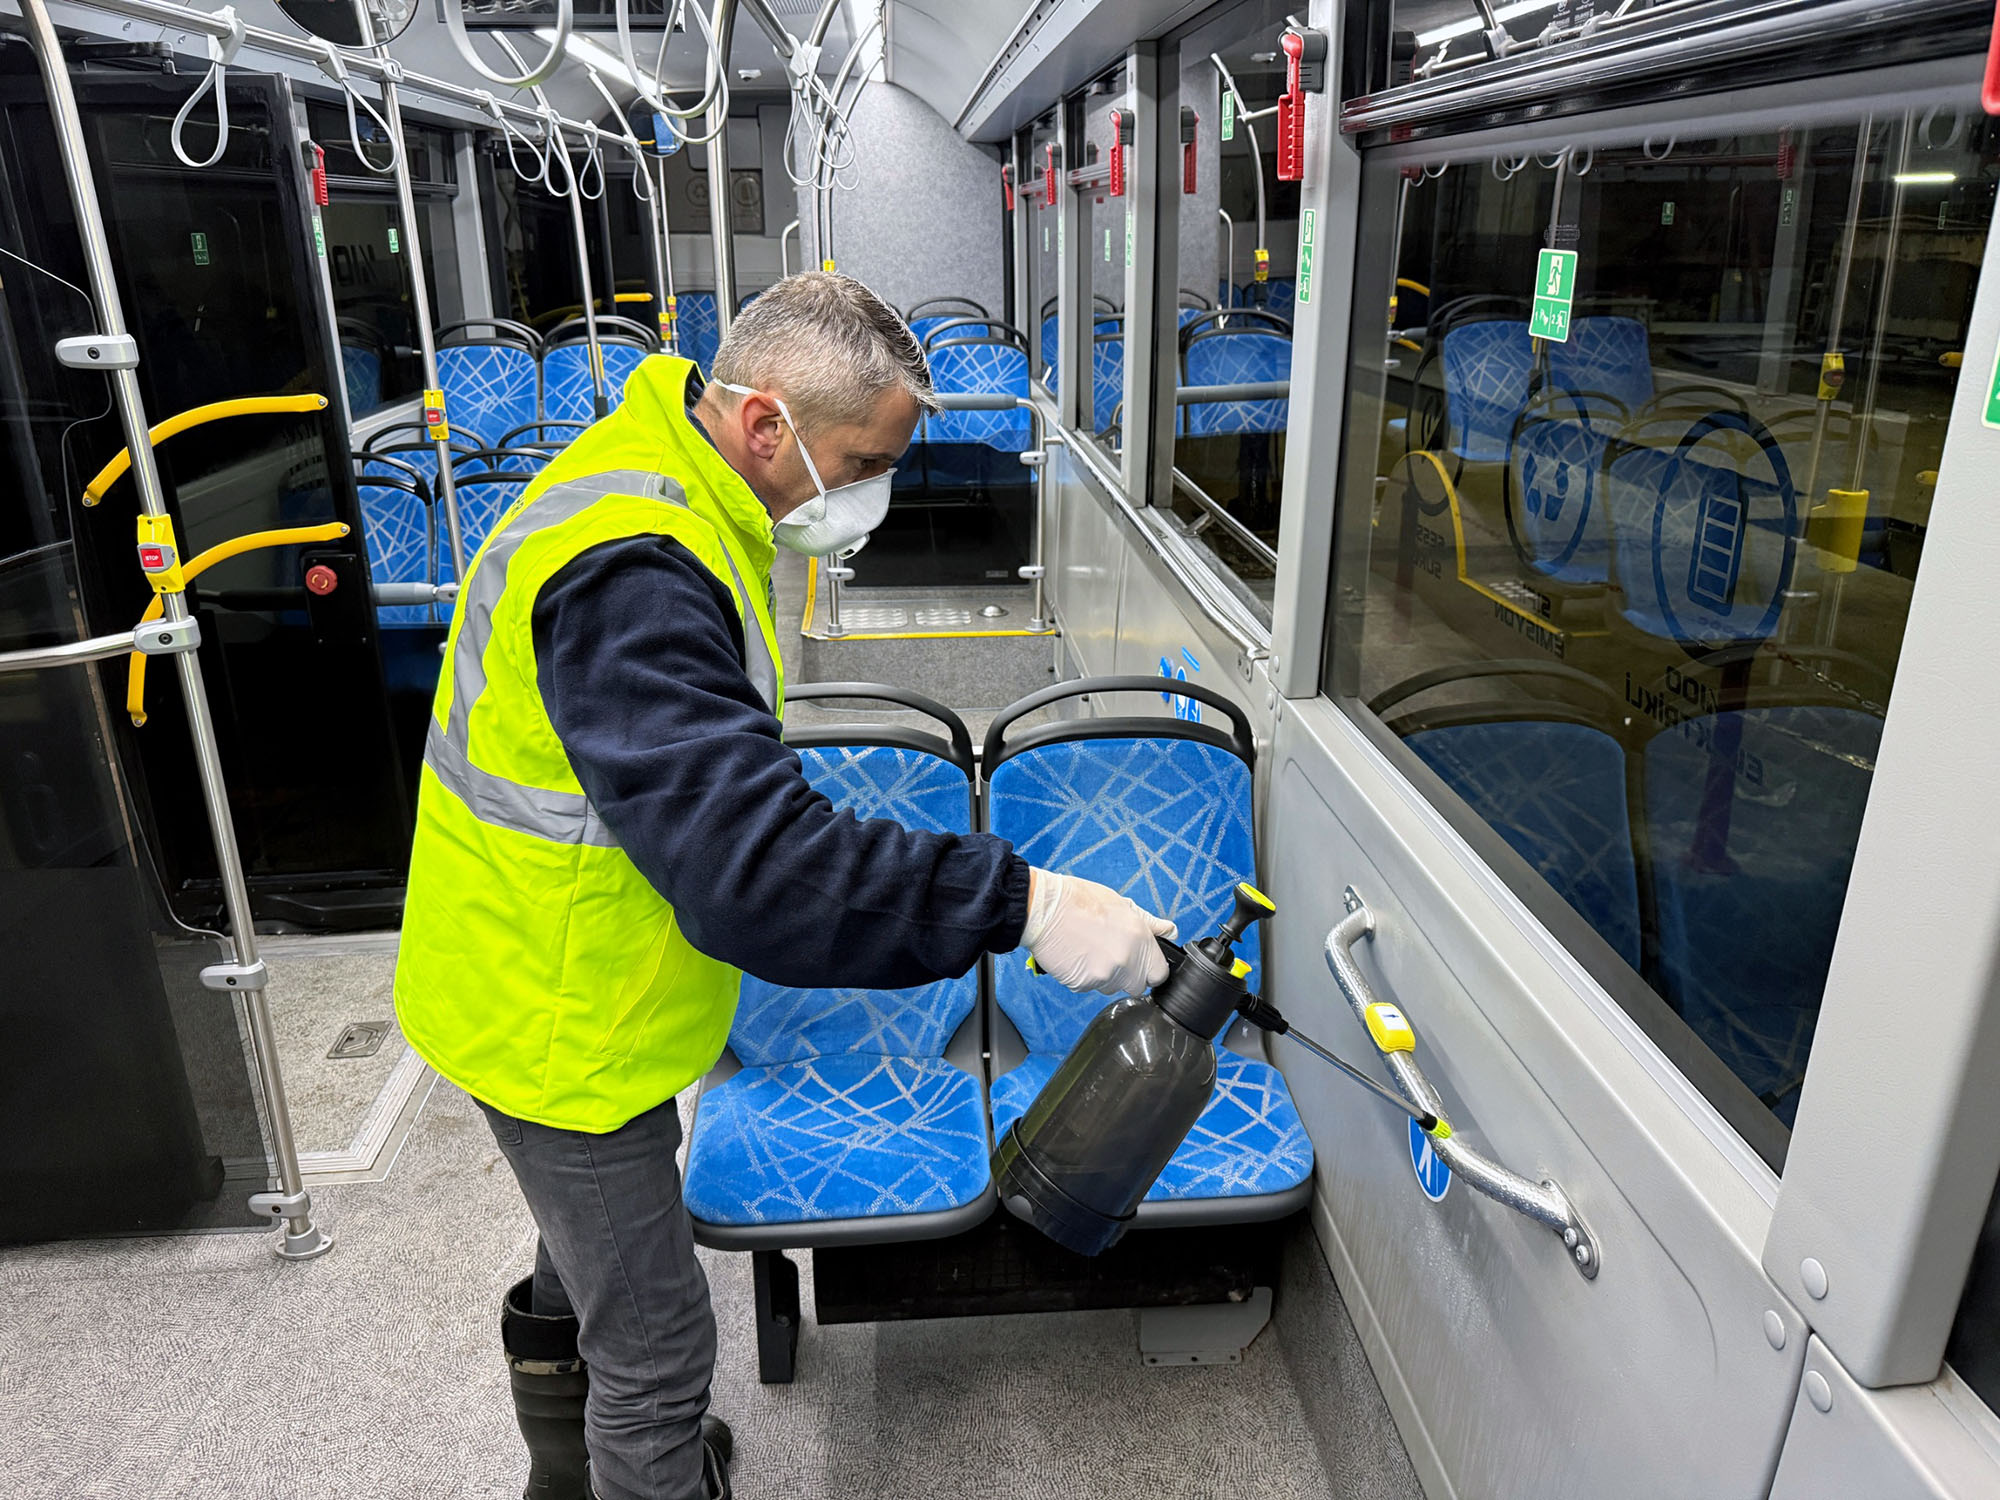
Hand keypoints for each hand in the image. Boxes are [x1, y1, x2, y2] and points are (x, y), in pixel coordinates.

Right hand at [1021, 869, 1177, 996]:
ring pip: (1111, 987)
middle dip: (1128, 976)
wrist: (1044, 909)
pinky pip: (1089, 987)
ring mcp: (1105, 975)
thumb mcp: (1121, 904)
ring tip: (1089, 951)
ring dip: (1105, 976)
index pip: (1160, 974)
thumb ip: (1148, 923)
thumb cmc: (1079, 901)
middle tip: (1110, 955)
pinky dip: (1084, 976)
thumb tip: (1170, 930)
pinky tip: (1076, 956)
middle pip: (1137, 986)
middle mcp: (1127, 961)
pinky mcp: (1083, 984)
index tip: (1142, 964)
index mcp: (1140, 939)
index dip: (1151, 970)